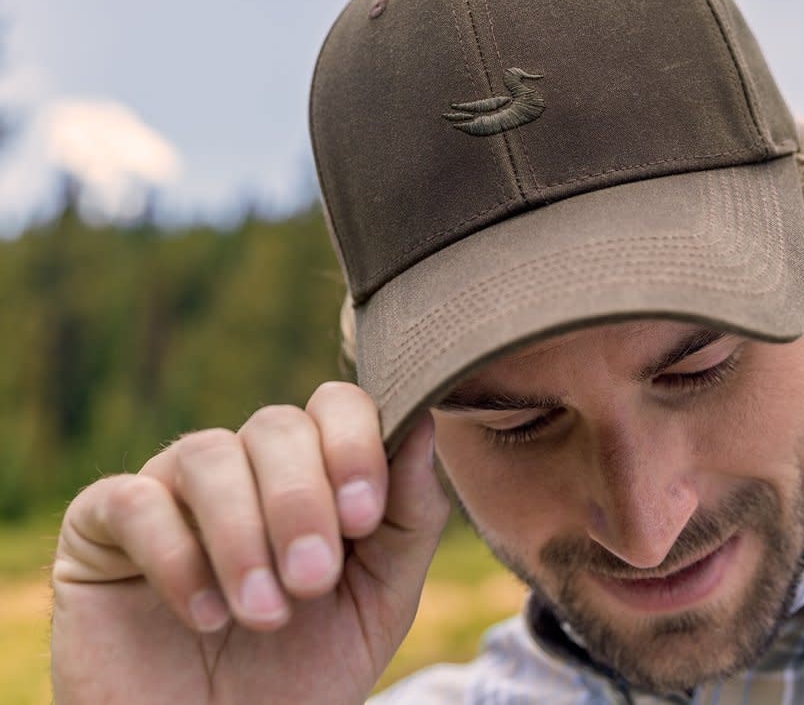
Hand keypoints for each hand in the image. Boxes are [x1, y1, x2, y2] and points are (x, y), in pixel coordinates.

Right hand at [50, 382, 448, 703]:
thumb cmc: (303, 673)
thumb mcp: (379, 602)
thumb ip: (409, 518)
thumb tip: (425, 426)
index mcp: (312, 472)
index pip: (336, 405)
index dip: (353, 445)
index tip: (364, 518)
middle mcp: (244, 467)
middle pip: (275, 424)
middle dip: (301, 502)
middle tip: (312, 583)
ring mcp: (171, 489)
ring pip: (208, 454)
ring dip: (243, 536)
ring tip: (263, 615)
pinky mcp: (101, 526)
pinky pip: (133, 500)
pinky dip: (175, 555)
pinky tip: (202, 617)